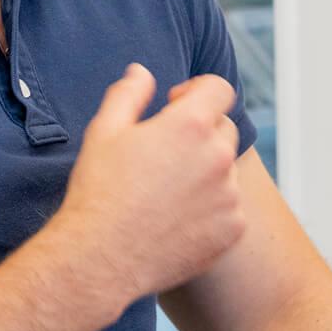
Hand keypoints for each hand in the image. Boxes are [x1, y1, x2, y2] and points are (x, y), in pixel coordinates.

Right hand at [49, 65, 245, 307]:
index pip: (220, 89)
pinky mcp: (233, 228)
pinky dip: (211, 209)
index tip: (177, 104)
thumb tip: (141, 72)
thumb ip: (128, 93)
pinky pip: (231, 208)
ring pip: (226, 171)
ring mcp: (229, 195)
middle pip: (224, 129)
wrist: (100, 258)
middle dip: (200, 132)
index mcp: (190, 125)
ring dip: (205, 173)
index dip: (198, 91)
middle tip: (164, 155)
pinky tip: (176, 219)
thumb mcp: (104, 131)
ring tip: (165, 193)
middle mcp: (218, 157)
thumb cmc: (98, 192)